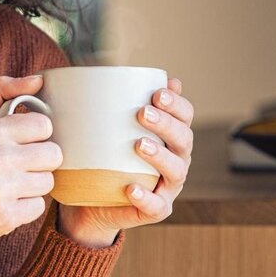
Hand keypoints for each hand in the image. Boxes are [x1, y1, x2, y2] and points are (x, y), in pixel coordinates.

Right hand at [0, 74, 61, 276]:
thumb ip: (2, 93)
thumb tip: (38, 79)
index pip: (44, 125)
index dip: (35, 136)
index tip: (19, 144)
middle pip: (53, 154)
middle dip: (38, 163)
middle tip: (16, 168)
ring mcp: (0, 188)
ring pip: (48, 182)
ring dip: (33, 187)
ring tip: (8, 187)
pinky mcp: (5, 216)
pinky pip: (39, 207)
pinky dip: (25, 209)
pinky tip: (5, 205)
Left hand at [56, 77, 194, 247]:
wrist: (91, 202)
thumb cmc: (102, 157)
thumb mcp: (105, 128)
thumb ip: (112, 103)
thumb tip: (104, 67)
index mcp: (170, 137)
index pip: (185, 116)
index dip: (177, 104)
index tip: (157, 92)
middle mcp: (176, 160)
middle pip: (184, 140)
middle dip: (167, 124)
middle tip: (142, 113)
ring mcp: (167, 187)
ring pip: (176, 171)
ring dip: (160, 156)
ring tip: (139, 144)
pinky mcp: (155, 210)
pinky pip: (156, 205)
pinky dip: (146, 197)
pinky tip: (132, 188)